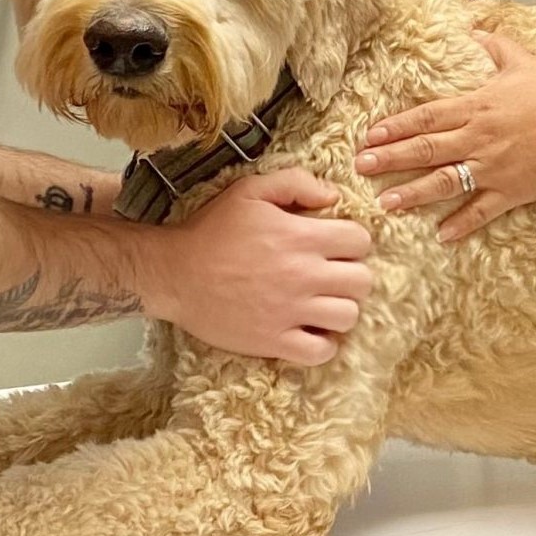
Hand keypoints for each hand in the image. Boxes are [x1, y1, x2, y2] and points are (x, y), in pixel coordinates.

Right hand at [131, 167, 374, 364]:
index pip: (360, 241)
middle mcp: (303, 275)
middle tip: (330, 275)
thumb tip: (332, 196)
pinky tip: (309, 330)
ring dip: (340, 309)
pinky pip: (321, 352)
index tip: (335, 246)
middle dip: (351, 276)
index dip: (352, 241)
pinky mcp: (274, 342)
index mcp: (302, 237)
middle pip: (362, 282)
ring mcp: (290, 312)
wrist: (173, 274)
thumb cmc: (211, 229)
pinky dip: (322, 344)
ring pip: (348, 317)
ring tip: (321, 303)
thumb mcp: (250, 190)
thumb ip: (296, 183)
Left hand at [354, 33, 535, 241]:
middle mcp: (477, 139)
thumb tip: (475, 31)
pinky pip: (481, 211)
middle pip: (425, 149)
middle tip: (361, 167)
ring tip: (386, 202)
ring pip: (444, 182)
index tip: (370, 135)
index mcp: (476, 107)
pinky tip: (441, 236)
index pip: (426, 117)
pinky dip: (461, 224)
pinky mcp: (509, 191)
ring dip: (413, 192)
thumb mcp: (524, 63)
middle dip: (390, 158)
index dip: (396, 126)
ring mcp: (491, 168)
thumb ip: (496, 47)